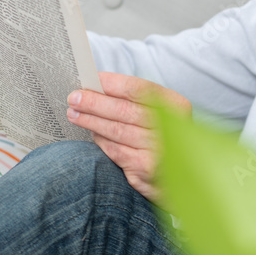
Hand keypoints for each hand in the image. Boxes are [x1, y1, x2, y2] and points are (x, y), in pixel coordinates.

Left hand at [67, 71, 190, 202]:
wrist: (180, 175)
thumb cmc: (164, 137)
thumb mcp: (162, 114)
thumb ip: (137, 101)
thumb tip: (100, 87)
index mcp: (177, 106)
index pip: (140, 89)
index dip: (113, 83)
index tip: (93, 79)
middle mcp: (171, 127)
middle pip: (125, 110)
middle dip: (95, 102)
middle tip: (75, 97)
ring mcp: (158, 149)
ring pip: (117, 130)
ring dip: (92, 120)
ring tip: (74, 113)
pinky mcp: (145, 168)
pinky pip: (115, 149)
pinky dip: (100, 140)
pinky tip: (91, 133)